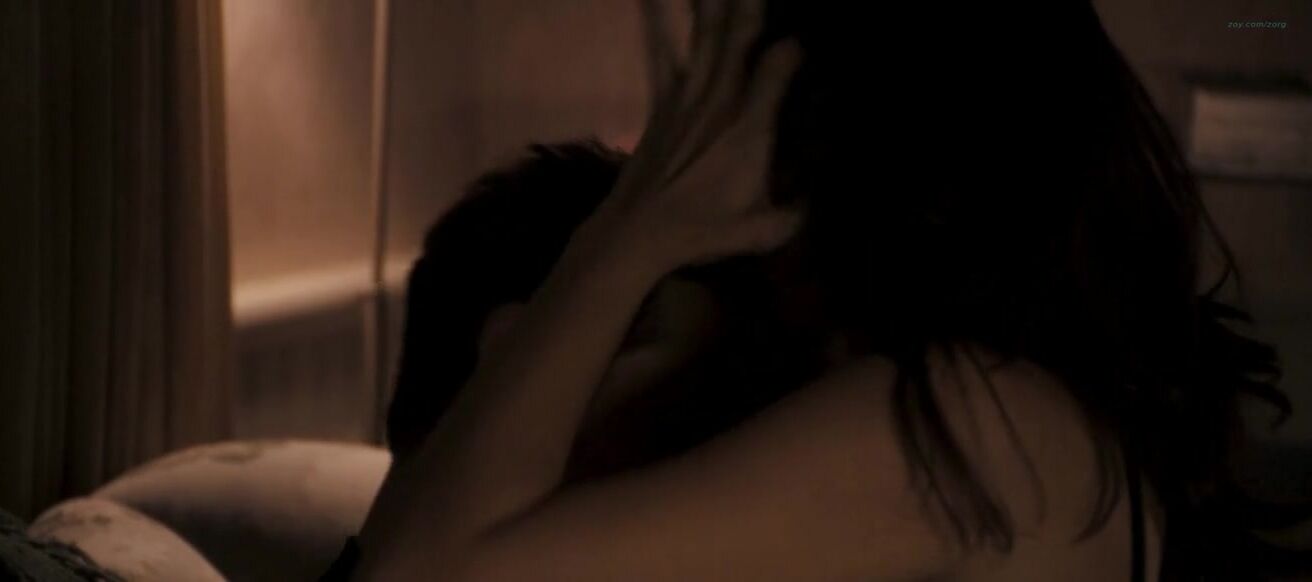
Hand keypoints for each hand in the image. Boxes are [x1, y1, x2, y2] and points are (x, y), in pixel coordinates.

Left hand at [589, 0, 802, 271]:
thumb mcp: (760, 232)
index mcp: (749, 130)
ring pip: (706, 41)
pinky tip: (657, 6)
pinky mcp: (662, 106)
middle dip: (749, 8)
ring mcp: (686, 100)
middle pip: (737, 41)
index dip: (790, 49)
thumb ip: (793, 216)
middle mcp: (719, 103)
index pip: (776, 70)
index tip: (799, 42)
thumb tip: (813, 205)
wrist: (637, 231)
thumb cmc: (701, 231)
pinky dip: (666, 31)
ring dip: (713, 8)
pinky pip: (667, 59)